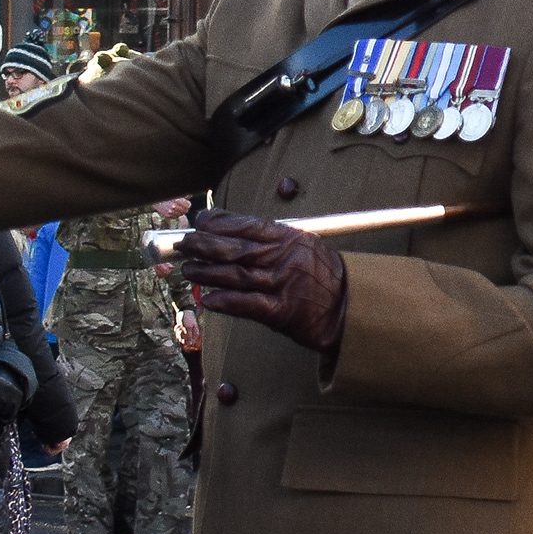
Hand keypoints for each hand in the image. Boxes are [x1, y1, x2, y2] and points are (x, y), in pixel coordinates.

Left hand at [167, 211, 347, 353]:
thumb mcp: (303, 246)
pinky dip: (225, 301)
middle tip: (183, 244)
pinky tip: (208, 299)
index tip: (200, 221)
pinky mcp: (282, 312)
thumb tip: (230, 230)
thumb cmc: (321, 276)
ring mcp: (284, 285)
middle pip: (236, 249)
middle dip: (204, 245)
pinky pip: (248, 305)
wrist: (348, 307)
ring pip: (237, 275)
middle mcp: (286, 258)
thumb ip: (271, 238)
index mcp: (291, 238)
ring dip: (207, 272)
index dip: (220, 223)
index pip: (249, 225)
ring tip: (188, 270)